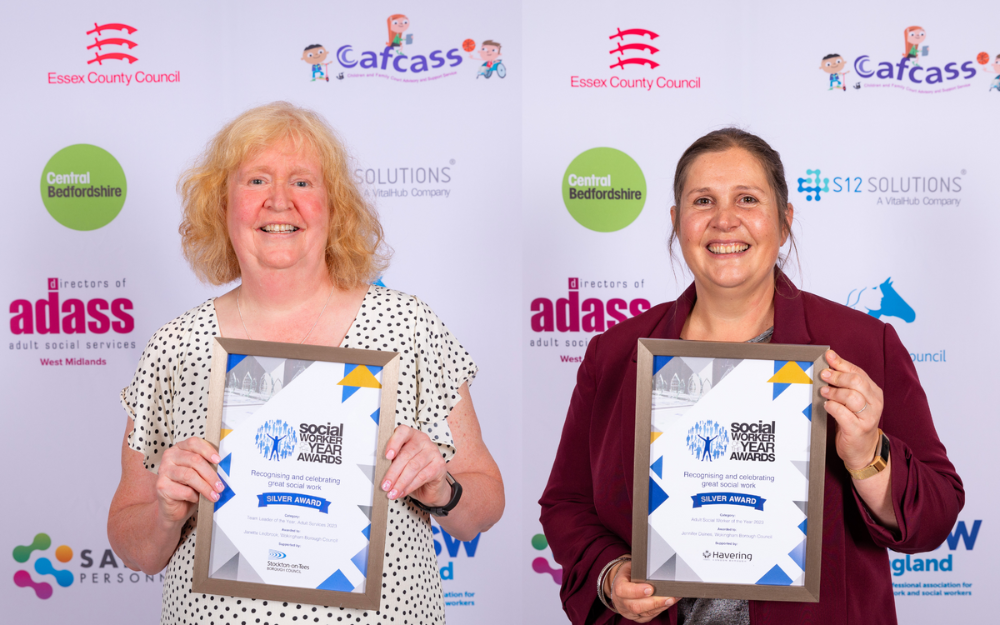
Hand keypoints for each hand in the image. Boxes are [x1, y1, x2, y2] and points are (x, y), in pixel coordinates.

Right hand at [155, 437, 223, 525]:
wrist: (174, 507)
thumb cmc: (188, 487)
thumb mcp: (199, 473)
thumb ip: (207, 466)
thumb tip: (222, 467)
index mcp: (179, 448)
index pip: (193, 443)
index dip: (207, 450)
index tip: (218, 460)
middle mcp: (170, 457)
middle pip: (194, 460)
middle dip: (210, 474)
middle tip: (220, 486)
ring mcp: (163, 471)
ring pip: (189, 475)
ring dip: (205, 487)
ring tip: (214, 495)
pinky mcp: (161, 486)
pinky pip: (184, 490)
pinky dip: (194, 496)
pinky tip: (197, 499)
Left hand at [381, 425, 449, 505]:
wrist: (431, 485)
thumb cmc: (413, 471)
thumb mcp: (401, 464)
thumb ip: (392, 461)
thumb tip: (379, 470)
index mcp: (411, 435)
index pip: (403, 432)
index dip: (393, 443)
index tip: (386, 456)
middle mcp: (423, 441)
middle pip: (406, 455)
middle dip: (393, 473)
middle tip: (385, 485)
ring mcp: (433, 452)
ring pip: (413, 467)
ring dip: (400, 482)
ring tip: (392, 492)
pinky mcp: (439, 465)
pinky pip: (422, 476)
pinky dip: (410, 486)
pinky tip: (402, 492)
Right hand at [608, 560, 678, 622]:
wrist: (621, 585)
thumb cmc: (628, 575)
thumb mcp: (630, 567)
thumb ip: (640, 570)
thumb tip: (656, 568)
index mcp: (618, 587)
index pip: (624, 591)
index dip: (637, 591)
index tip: (650, 589)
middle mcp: (622, 602)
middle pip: (636, 606)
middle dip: (655, 602)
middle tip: (668, 597)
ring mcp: (629, 612)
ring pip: (645, 613)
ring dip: (661, 607)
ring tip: (673, 599)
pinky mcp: (638, 618)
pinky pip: (650, 616)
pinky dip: (661, 610)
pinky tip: (668, 603)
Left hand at [820, 350, 884, 469]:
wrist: (862, 450)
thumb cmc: (854, 422)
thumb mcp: (852, 401)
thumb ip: (844, 384)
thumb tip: (829, 362)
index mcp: (874, 393)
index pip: (859, 372)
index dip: (842, 363)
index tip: (828, 356)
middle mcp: (875, 404)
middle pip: (856, 382)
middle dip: (837, 376)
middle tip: (823, 375)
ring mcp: (868, 417)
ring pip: (851, 396)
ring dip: (834, 392)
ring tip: (823, 392)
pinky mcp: (858, 430)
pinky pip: (844, 414)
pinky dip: (832, 407)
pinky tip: (827, 406)